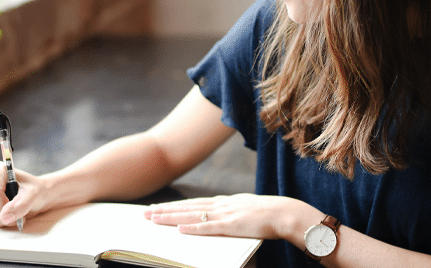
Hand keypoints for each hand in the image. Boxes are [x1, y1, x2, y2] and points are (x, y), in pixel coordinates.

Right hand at [0, 161, 47, 227]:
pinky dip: (1, 220)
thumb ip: (21, 204)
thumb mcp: (34, 194)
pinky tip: (10, 214)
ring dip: (5, 218)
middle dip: (6, 213)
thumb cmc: (35, 190)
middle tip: (21, 211)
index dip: (4, 205)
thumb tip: (4, 216)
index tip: (17, 207)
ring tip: (17, 212)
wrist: (36, 195)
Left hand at [144, 194, 299, 238]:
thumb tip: (219, 217)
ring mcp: (224, 214)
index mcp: (223, 202)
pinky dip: (193, 228)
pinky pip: (208, 227)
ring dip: (171, 217)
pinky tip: (179, 229)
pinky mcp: (231, 225)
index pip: (192, 203)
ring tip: (154, 219)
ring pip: (191, 215)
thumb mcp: (244, 209)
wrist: (284, 213)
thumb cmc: (267, 214)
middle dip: (165, 210)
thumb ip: (230, 213)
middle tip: (145, 213)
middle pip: (186, 207)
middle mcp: (220, 205)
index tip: (158, 208)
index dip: (174, 206)